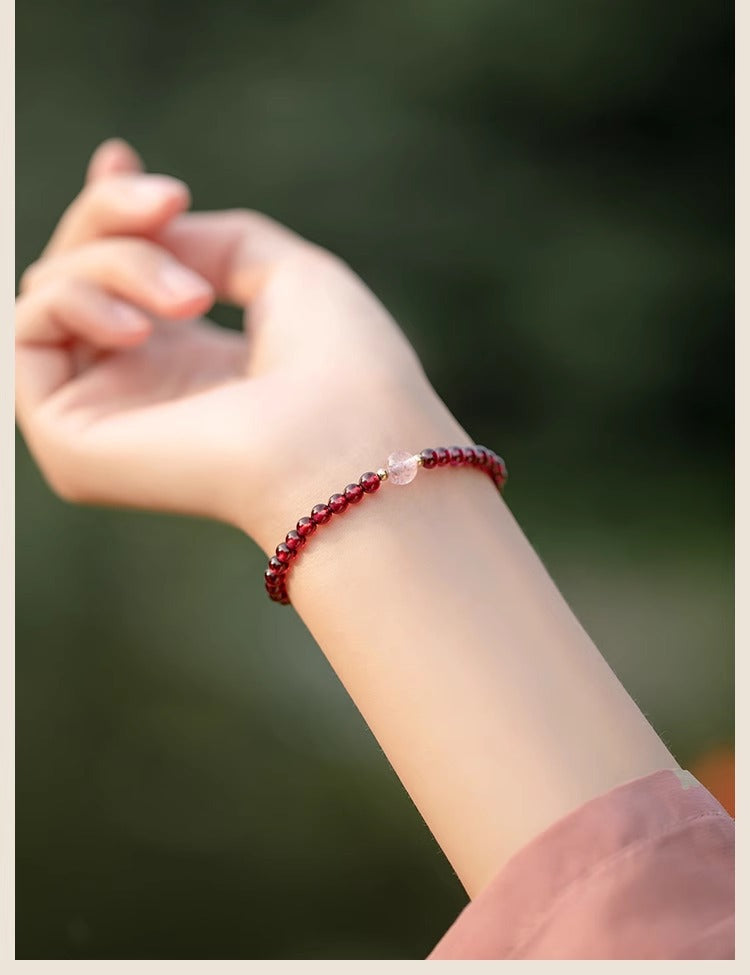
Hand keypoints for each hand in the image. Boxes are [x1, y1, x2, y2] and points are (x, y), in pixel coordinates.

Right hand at [16, 139, 459, 549]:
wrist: (343, 441)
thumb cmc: (341, 366)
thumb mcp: (282, 273)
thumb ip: (208, 242)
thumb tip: (152, 230)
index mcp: (197, 365)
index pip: (122, 289)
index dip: (110, 217)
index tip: (120, 158)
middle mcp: (145, 392)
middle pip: (76, 273)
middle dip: (113, 214)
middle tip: (171, 199)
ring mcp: (105, 419)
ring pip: (52, 292)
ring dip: (117, 262)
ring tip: (194, 298)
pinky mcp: (69, 445)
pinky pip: (26, 333)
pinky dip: (76, 299)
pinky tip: (143, 328)